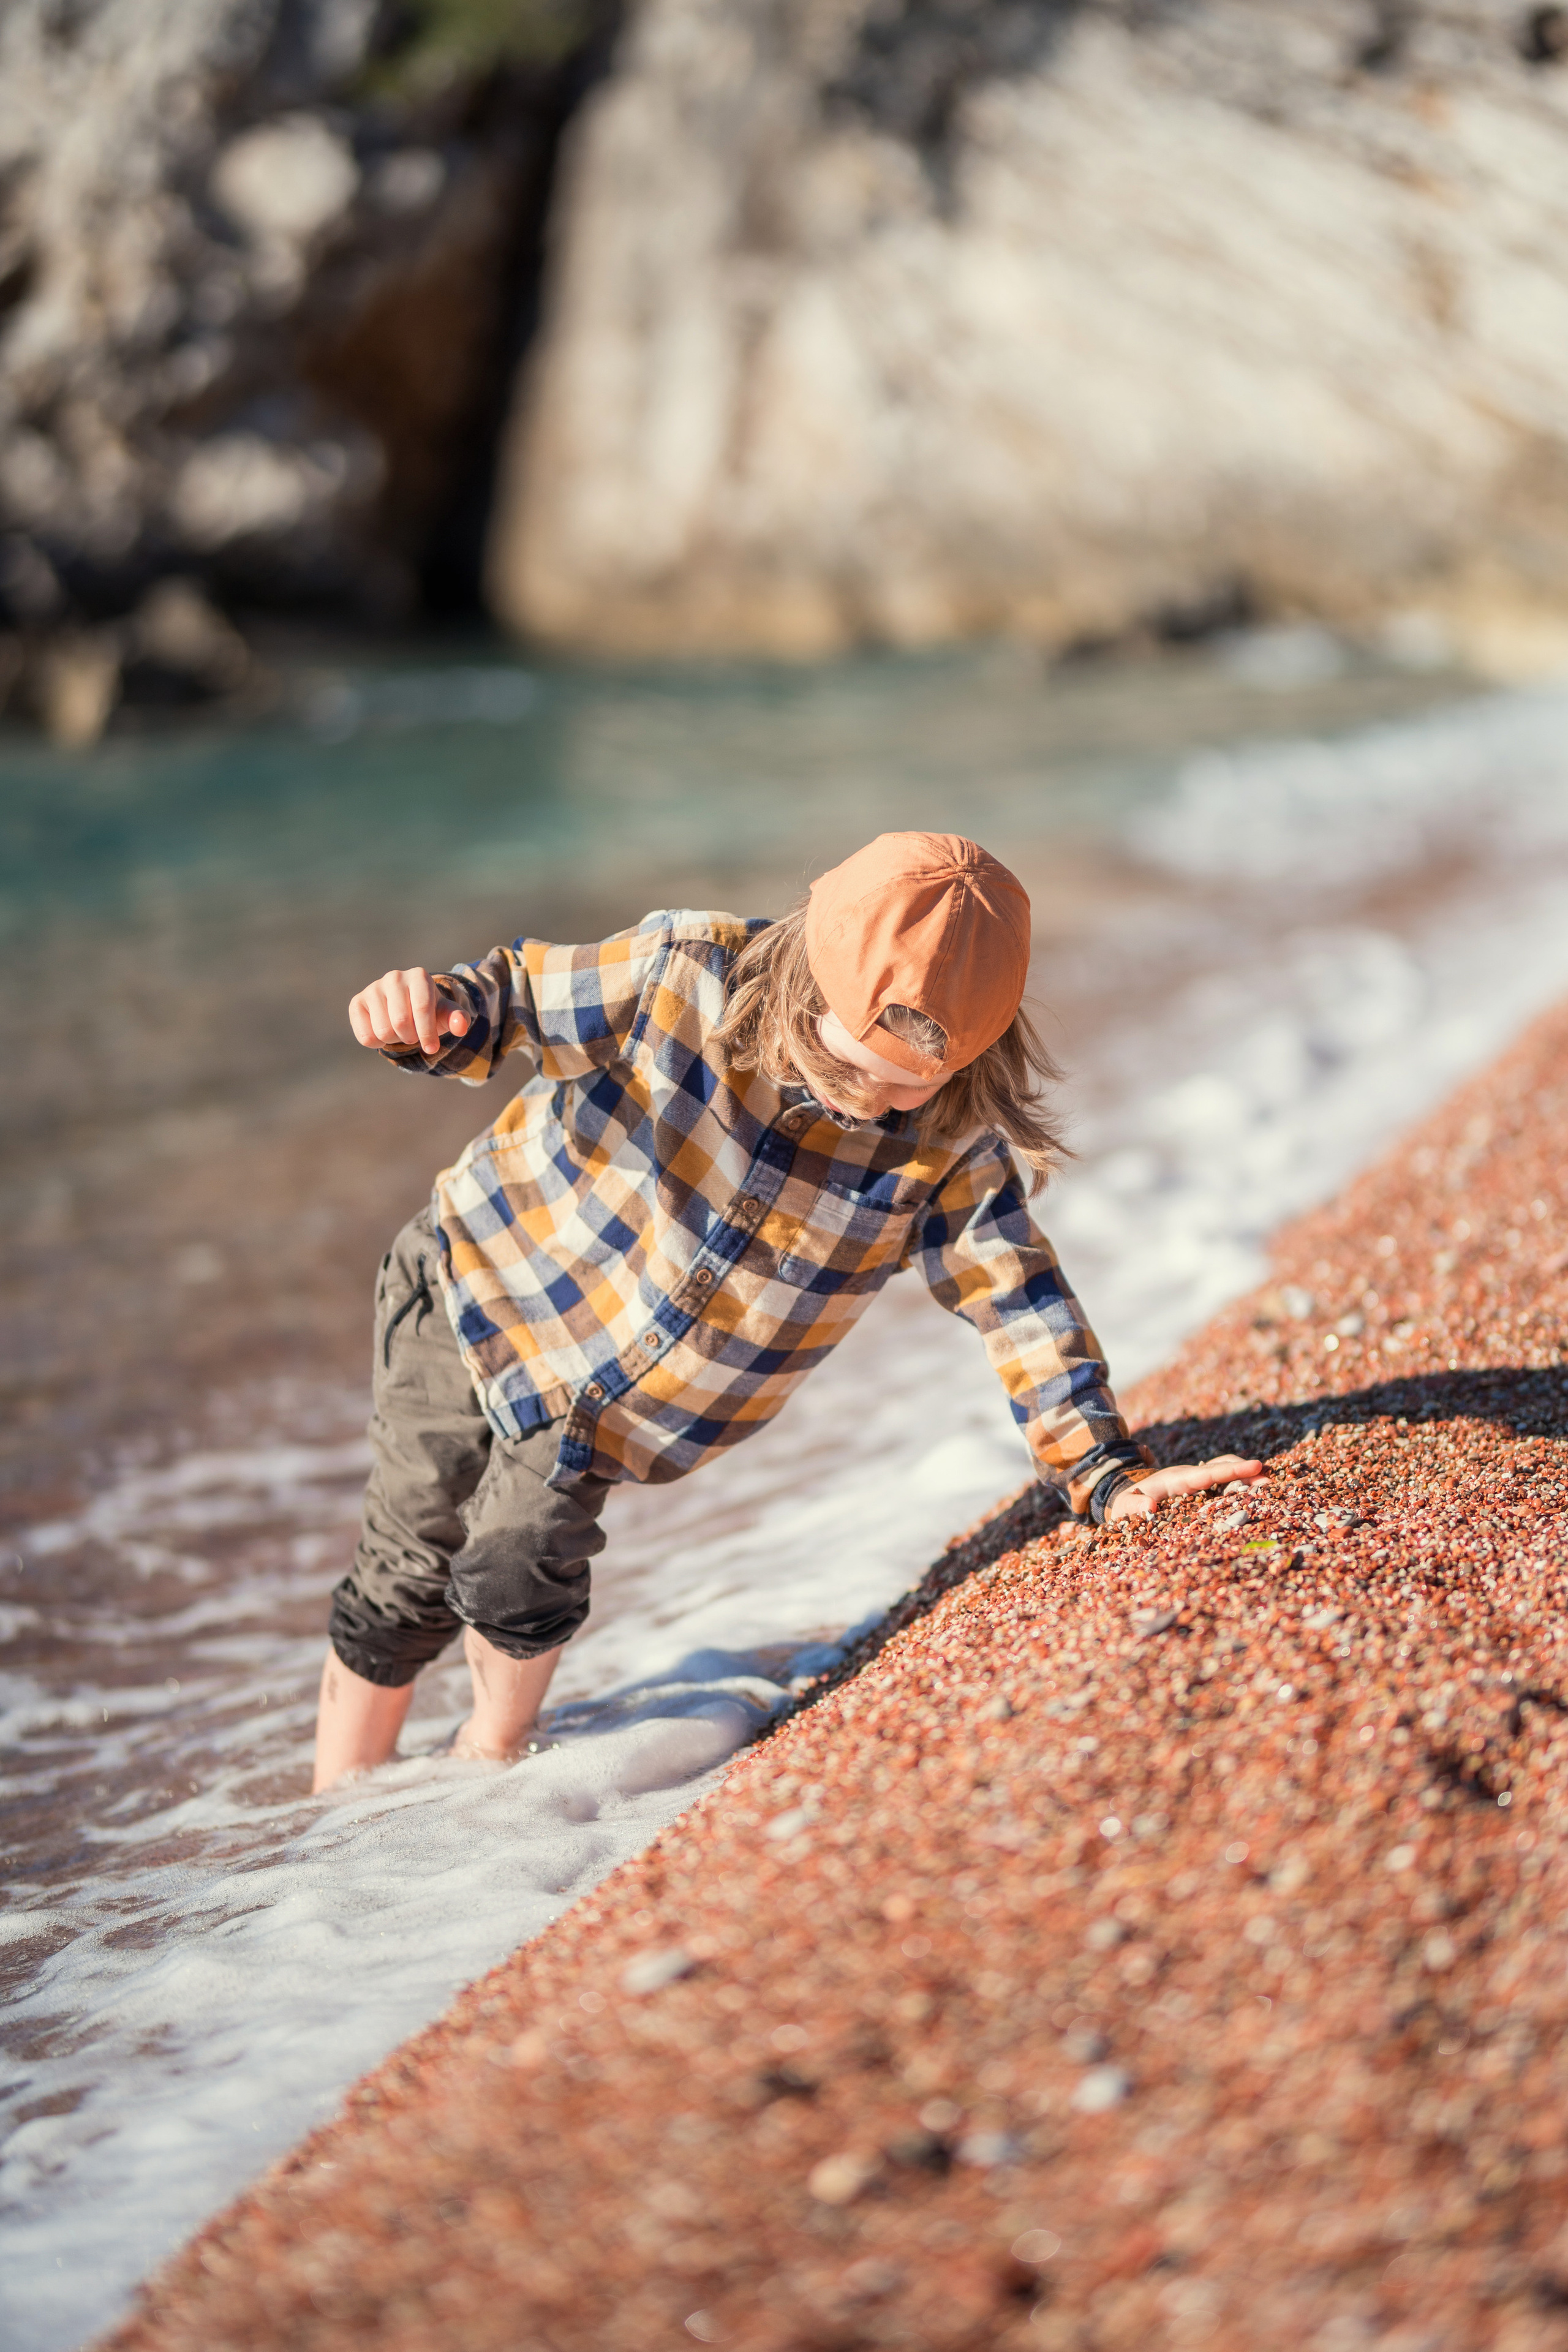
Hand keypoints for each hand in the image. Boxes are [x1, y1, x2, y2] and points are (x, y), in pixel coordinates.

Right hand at [348, 967, 469, 1054]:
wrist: (406, 1008)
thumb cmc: (429, 1012)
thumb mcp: (445, 1015)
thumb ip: (457, 1019)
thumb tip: (461, 1025)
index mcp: (419, 976)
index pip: (422, 1009)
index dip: (427, 1033)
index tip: (432, 1048)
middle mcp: (394, 977)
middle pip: (401, 1022)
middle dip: (411, 1037)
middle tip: (413, 1034)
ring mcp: (373, 988)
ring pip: (383, 1031)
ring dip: (395, 1040)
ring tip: (399, 1030)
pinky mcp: (357, 1002)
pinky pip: (365, 1036)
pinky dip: (377, 1043)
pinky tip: (383, 1032)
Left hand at [1104, 1452, 1262, 1522]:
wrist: (1126, 1496)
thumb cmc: (1127, 1503)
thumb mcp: (1125, 1507)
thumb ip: (1134, 1506)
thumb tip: (1149, 1508)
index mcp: (1176, 1480)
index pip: (1208, 1474)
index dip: (1232, 1471)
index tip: (1256, 1467)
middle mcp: (1190, 1476)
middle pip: (1223, 1467)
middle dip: (1246, 1472)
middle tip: (1272, 1481)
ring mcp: (1197, 1481)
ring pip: (1226, 1473)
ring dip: (1246, 1478)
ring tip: (1270, 1487)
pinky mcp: (1201, 1489)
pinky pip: (1224, 1484)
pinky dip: (1241, 1486)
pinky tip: (1258, 1496)